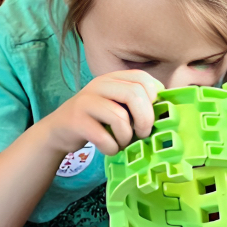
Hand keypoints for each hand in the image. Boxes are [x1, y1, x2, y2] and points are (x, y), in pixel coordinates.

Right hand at [39, 70, 163, 156]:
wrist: (59, 130)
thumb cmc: (96, 120)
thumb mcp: (116, 105)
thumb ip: (136, 103)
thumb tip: (167, 112)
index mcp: (112, 78)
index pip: (143, 79)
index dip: (154, 98)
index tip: (152, 116)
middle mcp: (99, 85)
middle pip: (135, 95)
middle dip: (145, 120)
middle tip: (142, 134)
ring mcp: (86, 101)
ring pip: (120, 118)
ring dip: (126, 138)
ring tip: (121, 143)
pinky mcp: (77, 120)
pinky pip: (104, 137)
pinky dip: (112, 148)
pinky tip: (108, 148)